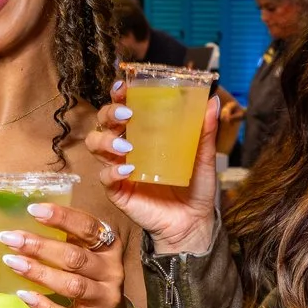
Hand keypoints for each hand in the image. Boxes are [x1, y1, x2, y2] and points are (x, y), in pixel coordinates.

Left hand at [1, 197, 131, 307]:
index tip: (33, 210)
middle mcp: (112, 271)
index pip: (88, 227)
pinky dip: (44, 307)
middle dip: (40, 246)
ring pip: (72, 285)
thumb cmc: (89, 276)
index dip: (62, 217)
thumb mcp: (87, 252)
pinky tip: (24, 294)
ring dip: (39, 272)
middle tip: (10, 239)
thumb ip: (67, 237)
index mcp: (110, 246)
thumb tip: (24, 223)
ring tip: (12, 262)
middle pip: (75, 257)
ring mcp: (105, 298)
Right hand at [85, 79, 219, 256]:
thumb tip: (211, 102)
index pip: (124, 108)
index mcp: (144, 134)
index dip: (118, 95)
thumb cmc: (196, 188)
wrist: (194, 222)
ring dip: (106, 141)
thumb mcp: (204, 157)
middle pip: (103, 122)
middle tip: (127, 114)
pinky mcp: (118, 191)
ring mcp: (119, 169)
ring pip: (95, 146)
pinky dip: (113, 172)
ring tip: (126, 146)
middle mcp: (127, 148)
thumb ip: (205, 131)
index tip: (123, 86)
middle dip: (109, 113)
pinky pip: (105, 178)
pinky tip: (129, 170)